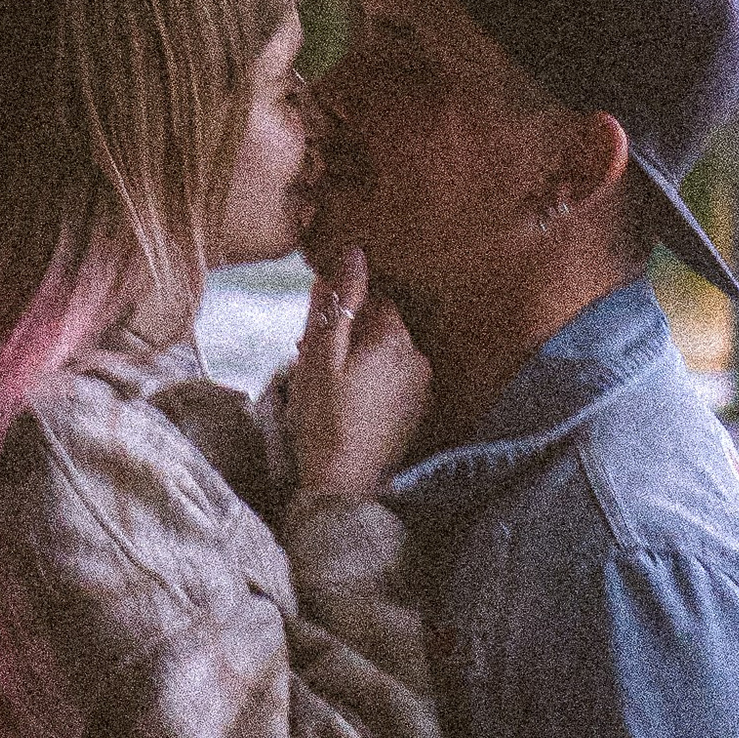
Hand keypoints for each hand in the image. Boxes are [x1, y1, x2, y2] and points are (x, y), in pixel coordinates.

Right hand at [289, 246, 430, 499]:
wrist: (342, 483)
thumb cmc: (322, 417)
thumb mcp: (320, 355)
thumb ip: (339, 303)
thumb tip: (354, 254)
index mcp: (394, 338)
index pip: (372, 299)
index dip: (342, 312)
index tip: (317, 336)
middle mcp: (418, 356)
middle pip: (381, 327)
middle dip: (352, 336)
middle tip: (316, 363)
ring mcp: (422, 386)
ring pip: (387, 354)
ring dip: (362, 360)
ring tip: (330, 386)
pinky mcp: (418, 411)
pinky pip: (395, 380)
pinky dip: (374, 383)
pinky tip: (350, 404)